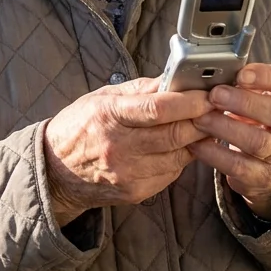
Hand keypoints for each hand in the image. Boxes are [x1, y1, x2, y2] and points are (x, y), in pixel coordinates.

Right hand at [43, 77, 214, 225]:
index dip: (189, 102)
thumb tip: (174, 79)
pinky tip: (178, 147)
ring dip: (195, 140)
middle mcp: (119, 147)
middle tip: (215, 110)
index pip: (158, 108)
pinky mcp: (136, 192)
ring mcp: (128, 173)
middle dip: (201, 121)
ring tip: (200, 126)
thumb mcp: (102, 98)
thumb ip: (140, 89)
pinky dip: (180, 158)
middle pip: (174, 134)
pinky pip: (171, 173)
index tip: (207, 94)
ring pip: (179, 155)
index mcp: (109, 115)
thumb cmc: (79, 128)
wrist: (55, 172)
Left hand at [187, 63, 270, 221]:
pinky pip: (239, 166)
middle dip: (244, 102)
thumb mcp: (265, 98)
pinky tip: (198, 143)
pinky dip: (216, 154)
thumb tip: (216, 69)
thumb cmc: (262, 120)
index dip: (265, 76)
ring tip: (201, 118)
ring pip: (259, 142)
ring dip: (226, 128)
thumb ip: (248, 84)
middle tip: (215, 95)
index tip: (240, 73)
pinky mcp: (264, 177)